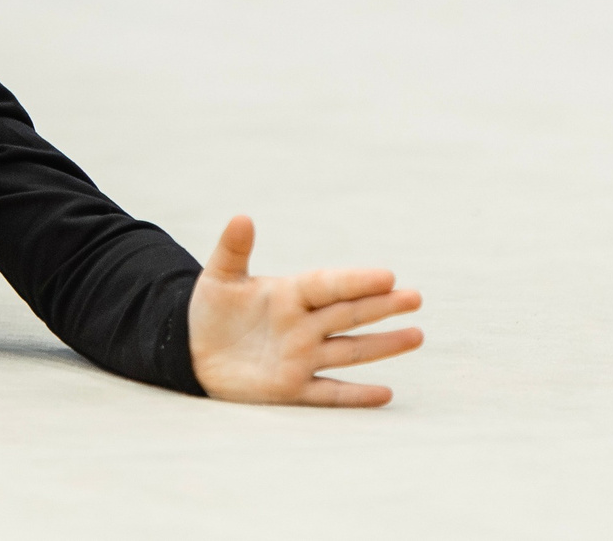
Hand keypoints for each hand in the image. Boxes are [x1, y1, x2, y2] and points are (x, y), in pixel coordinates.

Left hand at [187, 215, 422, 405]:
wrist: (196, 349)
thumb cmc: (212, 309)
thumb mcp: (219, 277)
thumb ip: (232, 250)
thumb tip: (241, 216)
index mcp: (289, 294)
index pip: (328, 286)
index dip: (355, 282)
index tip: (387, 276)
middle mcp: (303, 326)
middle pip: (349, 314)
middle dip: (381, 307)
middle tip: (415, 298)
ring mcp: (301, 358)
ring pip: (350, 351)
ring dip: (382, 345)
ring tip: (416, 335)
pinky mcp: (292, 388)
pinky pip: (329, 393)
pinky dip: (356, 396)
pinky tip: (385, 394)